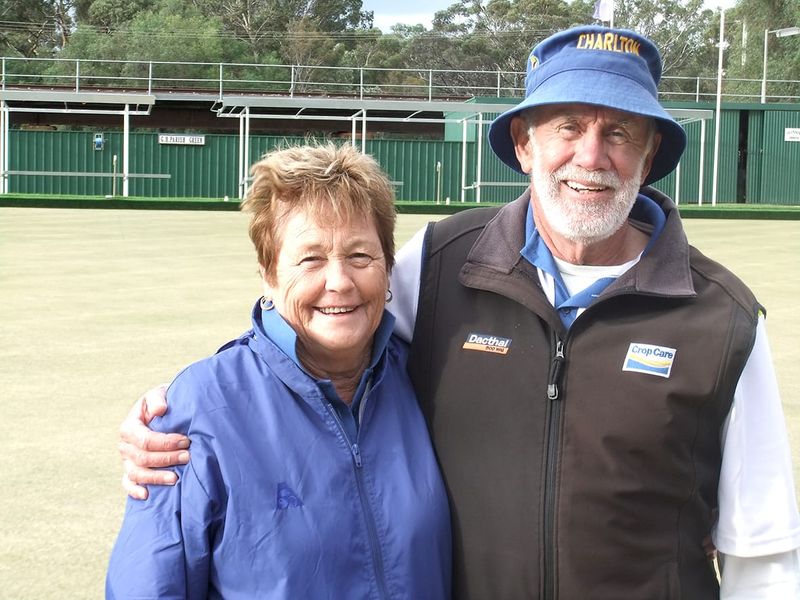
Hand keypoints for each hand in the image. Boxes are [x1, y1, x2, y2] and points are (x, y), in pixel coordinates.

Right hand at [119, 384, 189, 499]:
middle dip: (166, 459)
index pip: (145, 439)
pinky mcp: (130, 470)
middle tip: (188, 457)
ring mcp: (126, 460)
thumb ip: (158, 399)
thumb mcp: (160, 394)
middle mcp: (125, 445)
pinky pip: (128, 483)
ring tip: (176, 478)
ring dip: (156, 477)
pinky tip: (147, 495)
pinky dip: (134, 490)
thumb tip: (160, 410)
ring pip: (136, 474)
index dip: (165, 443)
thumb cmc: (163, 402)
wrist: (164, 411)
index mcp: (129, 426)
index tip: (186, 441)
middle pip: (142, 458)